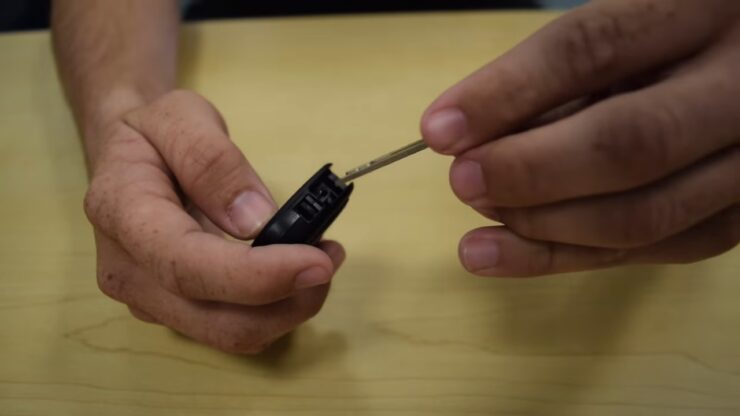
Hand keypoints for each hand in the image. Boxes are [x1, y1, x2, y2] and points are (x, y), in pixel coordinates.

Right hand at [84, 90, 344, 352]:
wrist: (125, 155)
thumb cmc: (150, 131)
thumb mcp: (180, 117)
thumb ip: (213, 162)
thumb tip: (255, 220)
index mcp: (123, 216)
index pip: (188, 266)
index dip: (257, 276)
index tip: (316, 262)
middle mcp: (130, 273)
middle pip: (217, 321)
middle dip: (288, 302)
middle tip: (330, 256)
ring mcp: (150, 300)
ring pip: (231, 334)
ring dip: (288, 308)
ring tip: (321, 257)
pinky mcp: (175, 310)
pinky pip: (232, 327)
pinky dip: (274, 309)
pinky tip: (295, 270)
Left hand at [421, 0, 738, 276]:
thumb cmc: (670, 35)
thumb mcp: (625, 23)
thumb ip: (561, 74)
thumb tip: (473, 135)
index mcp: (704, 10)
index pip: (593, 51)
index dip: (507, 94)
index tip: (440, 129)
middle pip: (629, 145)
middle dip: (529, 173)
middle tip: (462, 181)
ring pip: (647, 214)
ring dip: (546, 228)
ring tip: (480, 220)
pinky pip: (659, 248)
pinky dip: (574, 257)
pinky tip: (511, 254)